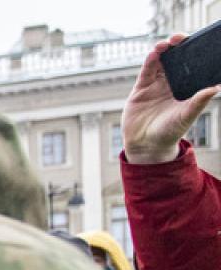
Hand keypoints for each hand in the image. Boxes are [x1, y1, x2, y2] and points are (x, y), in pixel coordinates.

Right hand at [124, 35, 219, 163]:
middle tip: (180, 38)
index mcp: (186, 88)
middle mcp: (172, 84)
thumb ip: (198, 102)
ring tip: (165, 44)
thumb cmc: (170, 133)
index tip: (198, 42)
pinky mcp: (141, 89)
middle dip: (178, 46)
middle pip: (176, 59)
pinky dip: (150, 61)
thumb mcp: (186, 116)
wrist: (145, 145)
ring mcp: (156, 85)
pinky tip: (154, 53)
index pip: (192, 65)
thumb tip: (215, 88)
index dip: (194, 52)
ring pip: (161, 62)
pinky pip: (146, 71)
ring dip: (163, 50)